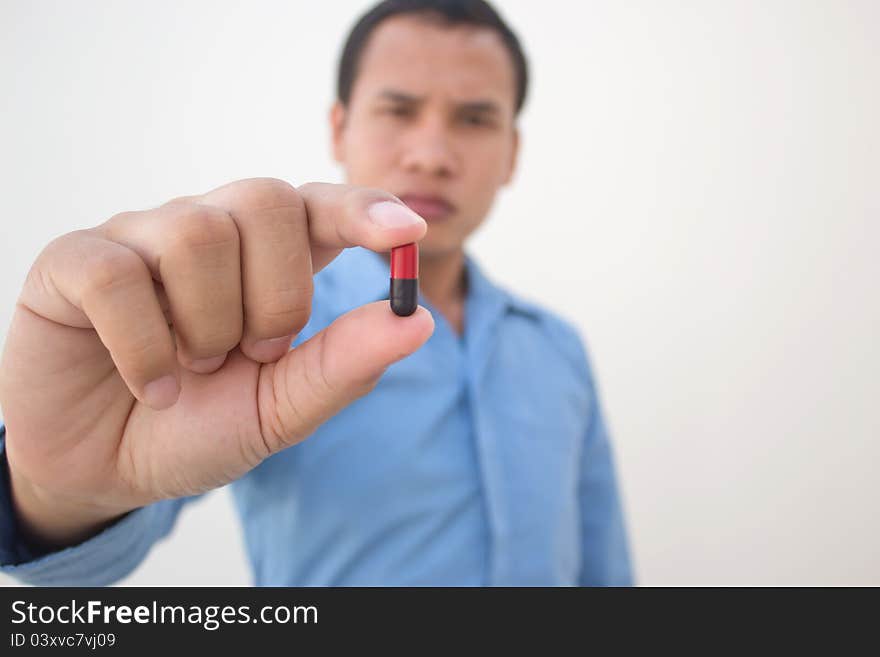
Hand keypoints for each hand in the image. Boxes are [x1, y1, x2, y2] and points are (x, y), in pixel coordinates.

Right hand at [0, 178, 433, 546]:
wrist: (106, 469)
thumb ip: (343, 365)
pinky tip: (152, 384)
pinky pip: (119, 274)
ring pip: (197, 232)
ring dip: (209, 325)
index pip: (320, 206)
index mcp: (267, 259)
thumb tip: (418, 320)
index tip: (409, 232)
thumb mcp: (281, 409)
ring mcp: (140, 237)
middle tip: (255, 354)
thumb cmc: (200, 428)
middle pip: (266, 201)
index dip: (363, 210)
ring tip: (195, 368)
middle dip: (276, 296)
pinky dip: (146, 347)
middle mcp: (208, 229)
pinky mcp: (74, 260)